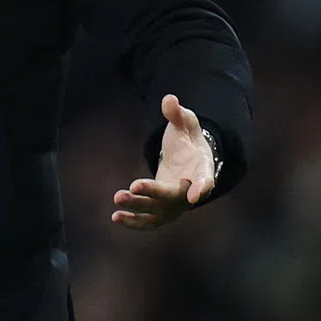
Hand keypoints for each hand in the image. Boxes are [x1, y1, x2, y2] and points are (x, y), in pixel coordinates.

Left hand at [111, 93, 214, 230]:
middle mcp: (190, 192)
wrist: (188, 161)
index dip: (201, 188)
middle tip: (131, 186)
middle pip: (174, 197)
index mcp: (202, 170)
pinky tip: (115, 217)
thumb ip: (177, 113)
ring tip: (117, 199)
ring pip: (159, 212)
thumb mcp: (185, 123)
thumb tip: (169, 99)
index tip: (193, 196)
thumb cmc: (188, 140)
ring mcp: (176, 205)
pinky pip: (149, 221)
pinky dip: (134, 221)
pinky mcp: (162, 212)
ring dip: (138, 208)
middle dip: (154, 193)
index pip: (205, 181)